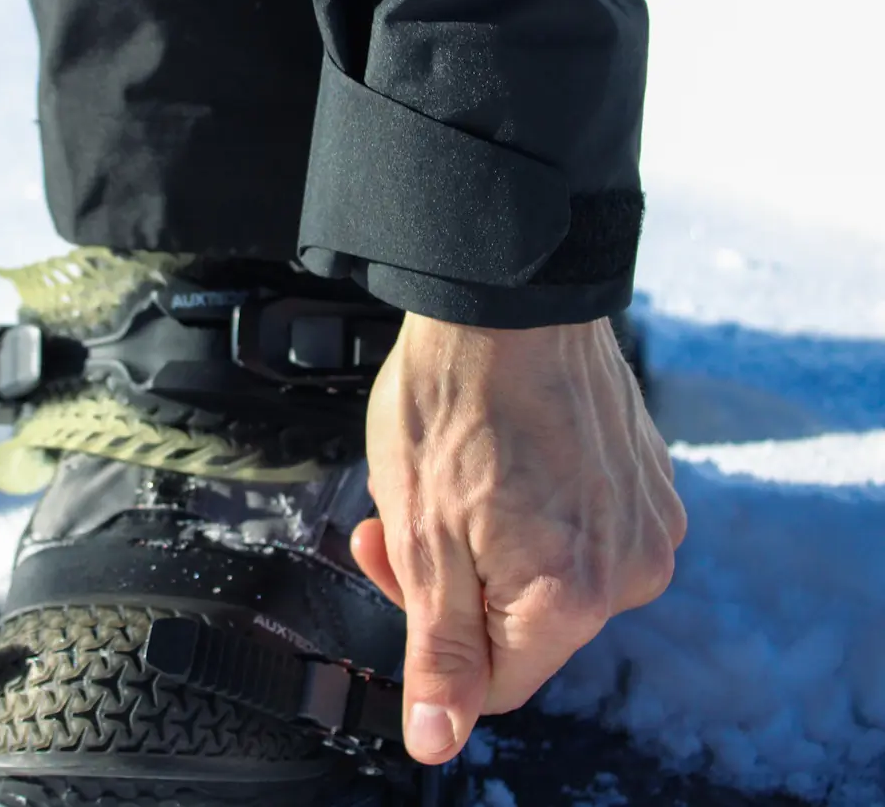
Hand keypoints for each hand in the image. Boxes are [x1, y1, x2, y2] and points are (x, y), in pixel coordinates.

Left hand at [350, 314, 685, 764]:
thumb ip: (437, 650)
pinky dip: (531, 511)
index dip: (429, 636)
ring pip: (548, 577)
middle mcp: (631, 570)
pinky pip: (580, 530)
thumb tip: (438, 739)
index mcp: (574, 598)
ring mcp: (647, 522)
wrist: (506, 300)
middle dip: (452, 581)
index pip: (495, 683)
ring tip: (455, 475)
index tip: (392, 566)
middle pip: (520, 628)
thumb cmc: (456, 399)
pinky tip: (500, 458)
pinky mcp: (648, 483)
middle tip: (405, 513)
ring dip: (488, 543)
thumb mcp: (422, 537)